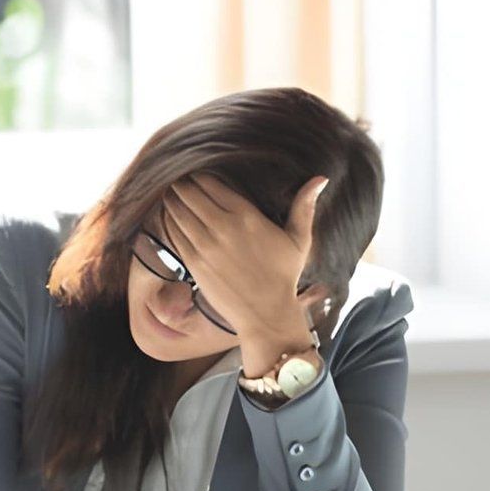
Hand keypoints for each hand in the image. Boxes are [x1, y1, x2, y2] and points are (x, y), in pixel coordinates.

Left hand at [162, 173, 328, 374]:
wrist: (266, 314)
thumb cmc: (283, 276)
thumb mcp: (299, 240)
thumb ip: (304, 207)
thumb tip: (321, 178)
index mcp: (246, 216)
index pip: (211, 184)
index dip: (200, 177)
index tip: (197, 176)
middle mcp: (223, 227)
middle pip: (190, 194)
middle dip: (183, 187)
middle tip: (180, 184)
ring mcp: (205, 245)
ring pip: (178, 212)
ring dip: (172, 201)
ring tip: (171, 196)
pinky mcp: (194, 263)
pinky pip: (174, 233)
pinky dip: (168, 222)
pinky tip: (169, 218)